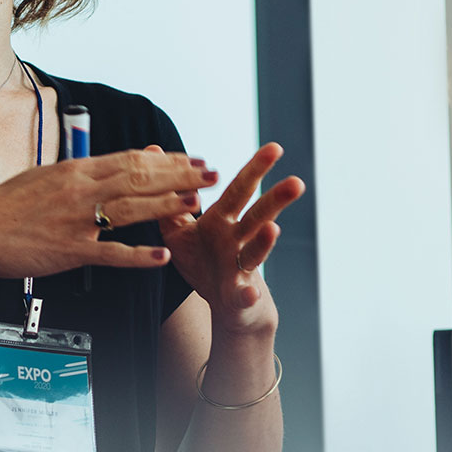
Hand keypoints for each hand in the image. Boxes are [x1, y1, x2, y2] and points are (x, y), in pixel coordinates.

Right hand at [0, 149, 215, 280]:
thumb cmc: (6, 207)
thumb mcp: (44, 178)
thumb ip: (80, 173)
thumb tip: (109, 163)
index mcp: (75, 170)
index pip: (131, 160)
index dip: (167, 160)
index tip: (193, 158)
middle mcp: (80, 190)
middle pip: (140, 178)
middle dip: (181, 175)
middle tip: (212, 173)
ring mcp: (76, 221)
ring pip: (132, 209)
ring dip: (169, 205)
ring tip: (198, 203)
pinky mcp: (69, 251)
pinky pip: (111, 253)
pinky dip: (138, 255)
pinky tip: (162, 256)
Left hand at [160, 142, 304, 335]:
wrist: (221, 303)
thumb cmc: (202, 259)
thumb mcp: (179, 227)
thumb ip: (170, 194)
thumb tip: (155, 150)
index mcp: (223, 220)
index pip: (240, 190)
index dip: (256, 170)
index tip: (275, 148)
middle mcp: (238, 240)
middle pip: (259, 216)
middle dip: (276, 199)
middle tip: (296, 183)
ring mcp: (240, 268)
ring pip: (255, 253)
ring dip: (264, 243)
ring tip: (272, 229)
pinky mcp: (236, 295)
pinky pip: (241, 295)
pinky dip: (247, 295)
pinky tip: (251, 293)